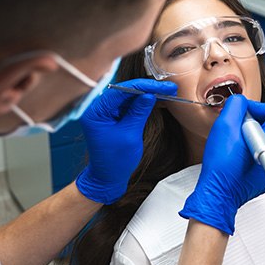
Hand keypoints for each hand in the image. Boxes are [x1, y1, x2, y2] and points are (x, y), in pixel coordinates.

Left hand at [75, 78, 176, 203]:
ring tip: (166, 91)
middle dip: (147, 88)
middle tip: (168, 87)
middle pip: (124, 90)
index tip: (161, 86)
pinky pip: (129, 103)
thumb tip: (149, 94)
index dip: (143, 86)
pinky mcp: (114, 115)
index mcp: (96, 111)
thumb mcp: (130, 135)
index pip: (120, 90)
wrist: (107, 178)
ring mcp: (106, 111)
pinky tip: (158, 98)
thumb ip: (138, 112)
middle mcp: (98, 108)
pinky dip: (143, 101)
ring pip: (129, 95)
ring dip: (147, 93)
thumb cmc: (115, 161)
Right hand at [179, 95, 264, 234]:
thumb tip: (241, 101)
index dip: (256, 107)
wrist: (217, 194)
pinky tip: (235, 154)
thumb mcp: (225, 125)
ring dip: (248, 134)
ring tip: (233, 143)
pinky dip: (248, 146)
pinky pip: (261, 150)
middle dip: (251, 121)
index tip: (241, 113)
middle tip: (235, 130)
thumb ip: (237, 105)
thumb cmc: (221, 167)